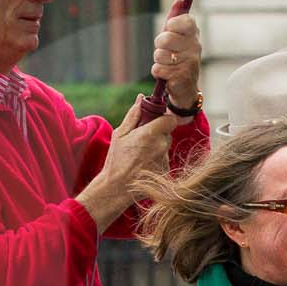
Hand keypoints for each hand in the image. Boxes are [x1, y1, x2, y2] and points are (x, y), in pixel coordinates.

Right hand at [77, 99, 176, 228]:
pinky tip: (143, 165)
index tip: (155, 121)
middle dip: (158, 133)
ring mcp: (165, 160)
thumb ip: (133, 115)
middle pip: (167, 133)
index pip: (170, 119)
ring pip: (165, 147)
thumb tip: (141, 98)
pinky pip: (164, 159)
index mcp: (150, 134)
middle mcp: (161, 146)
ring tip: (140, 155)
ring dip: (157, 147)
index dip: (164, 118)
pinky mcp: (167, 171)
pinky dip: (156, 160)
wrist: (117, 188)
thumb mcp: (120, 134)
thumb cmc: (116, 159)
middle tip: (142, 139)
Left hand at [151, 5, 202, 109]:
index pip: (187, 21)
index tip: (170, 28)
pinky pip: (157, 69)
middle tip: (165, 51)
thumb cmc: (178, 58)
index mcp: (194, 35)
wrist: (186, 88)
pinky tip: (167, 75)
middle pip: (166, 39)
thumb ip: (175, 20)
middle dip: (159, 45)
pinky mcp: (181, 78)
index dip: (174, 24)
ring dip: (159, 60)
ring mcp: (189, 63)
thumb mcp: (177, 38)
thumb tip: (179, 1)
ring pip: (159, 55)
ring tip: (168, 64)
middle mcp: (195, 48)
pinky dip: (158, 72)